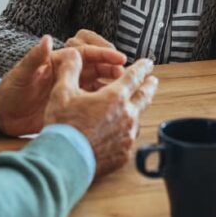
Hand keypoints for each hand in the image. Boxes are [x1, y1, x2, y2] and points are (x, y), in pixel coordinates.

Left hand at [0, 36, 128, 136]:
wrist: (4, 115)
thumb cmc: (10, 91)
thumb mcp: (21, 74)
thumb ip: (34, 57)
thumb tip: (47, 38)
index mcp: (58, 60)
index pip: (86, 52)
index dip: (103, 54)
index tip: (119, 57)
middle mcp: (68, 71)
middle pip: (97, 63)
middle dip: (112, 66)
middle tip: (125, 73)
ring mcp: (72, 86)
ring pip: (99, 79)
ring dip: (112, 81)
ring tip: (124, 87)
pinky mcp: (73, 102)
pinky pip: (94, 97)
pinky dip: (105, 98)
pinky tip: (115, 104)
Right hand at [44, 51, 157, 179]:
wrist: (64, 161)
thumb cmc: (63, 126)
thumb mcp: (62, 93)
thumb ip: (70, 71)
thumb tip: (73, 55)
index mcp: (115, 97)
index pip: (134, 76)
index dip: (142, 67)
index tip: (148, 63)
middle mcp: (127, 115)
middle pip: (144, 97)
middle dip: (149, 86)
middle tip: (153, 81)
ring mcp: (128, 136)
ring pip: (138, 118)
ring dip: (138, 109)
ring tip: (136, 107)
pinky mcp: (124, 154)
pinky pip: (129, 139)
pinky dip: (127, 131)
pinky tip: (121, 132)